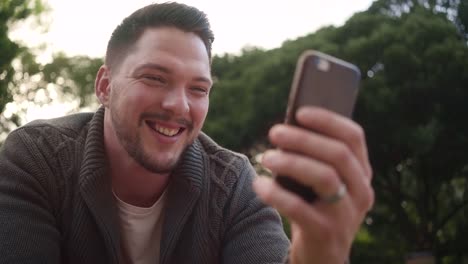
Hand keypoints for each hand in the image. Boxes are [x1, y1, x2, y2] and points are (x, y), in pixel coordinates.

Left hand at [253, 106, 373, 263]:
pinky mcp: (326, 233)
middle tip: (274, 132)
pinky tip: (259, 185)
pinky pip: (300, 208)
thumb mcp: (324, 183)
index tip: (299, 112)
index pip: (354, 137)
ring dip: (291, 162)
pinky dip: (277, 193)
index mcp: (362, 173)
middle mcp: (361, 191)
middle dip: (303, 139)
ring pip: (324, 177)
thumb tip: (287, 129)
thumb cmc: (317, 208)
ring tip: (265, 157)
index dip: (328, 120)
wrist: (322, 255)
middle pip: (338, 154)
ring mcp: (347, 214)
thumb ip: (315, 158)